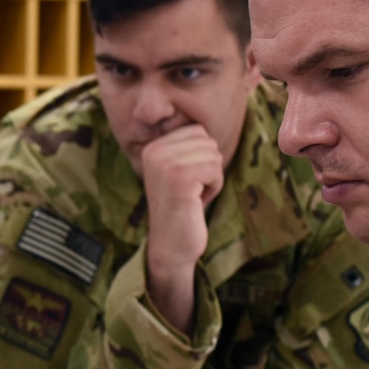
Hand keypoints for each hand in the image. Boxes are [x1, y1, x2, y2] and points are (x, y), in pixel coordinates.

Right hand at [138, 124, 224, 332]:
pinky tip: (195, 202)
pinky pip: (216, 170)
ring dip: (211, 179)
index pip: (197, 130)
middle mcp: (154, 151)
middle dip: (209, 167)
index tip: (186, 181)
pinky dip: (214, 188)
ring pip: (214, 155)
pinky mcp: (179, 177)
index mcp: (152, 146)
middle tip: (190, 191)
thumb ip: (189, 146)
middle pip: (207, 140)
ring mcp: (164, 163)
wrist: (171, 246)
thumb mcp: (181, 170)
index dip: (202, 158)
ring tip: (192, 197)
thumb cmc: (183, 208)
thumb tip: (208, 121)